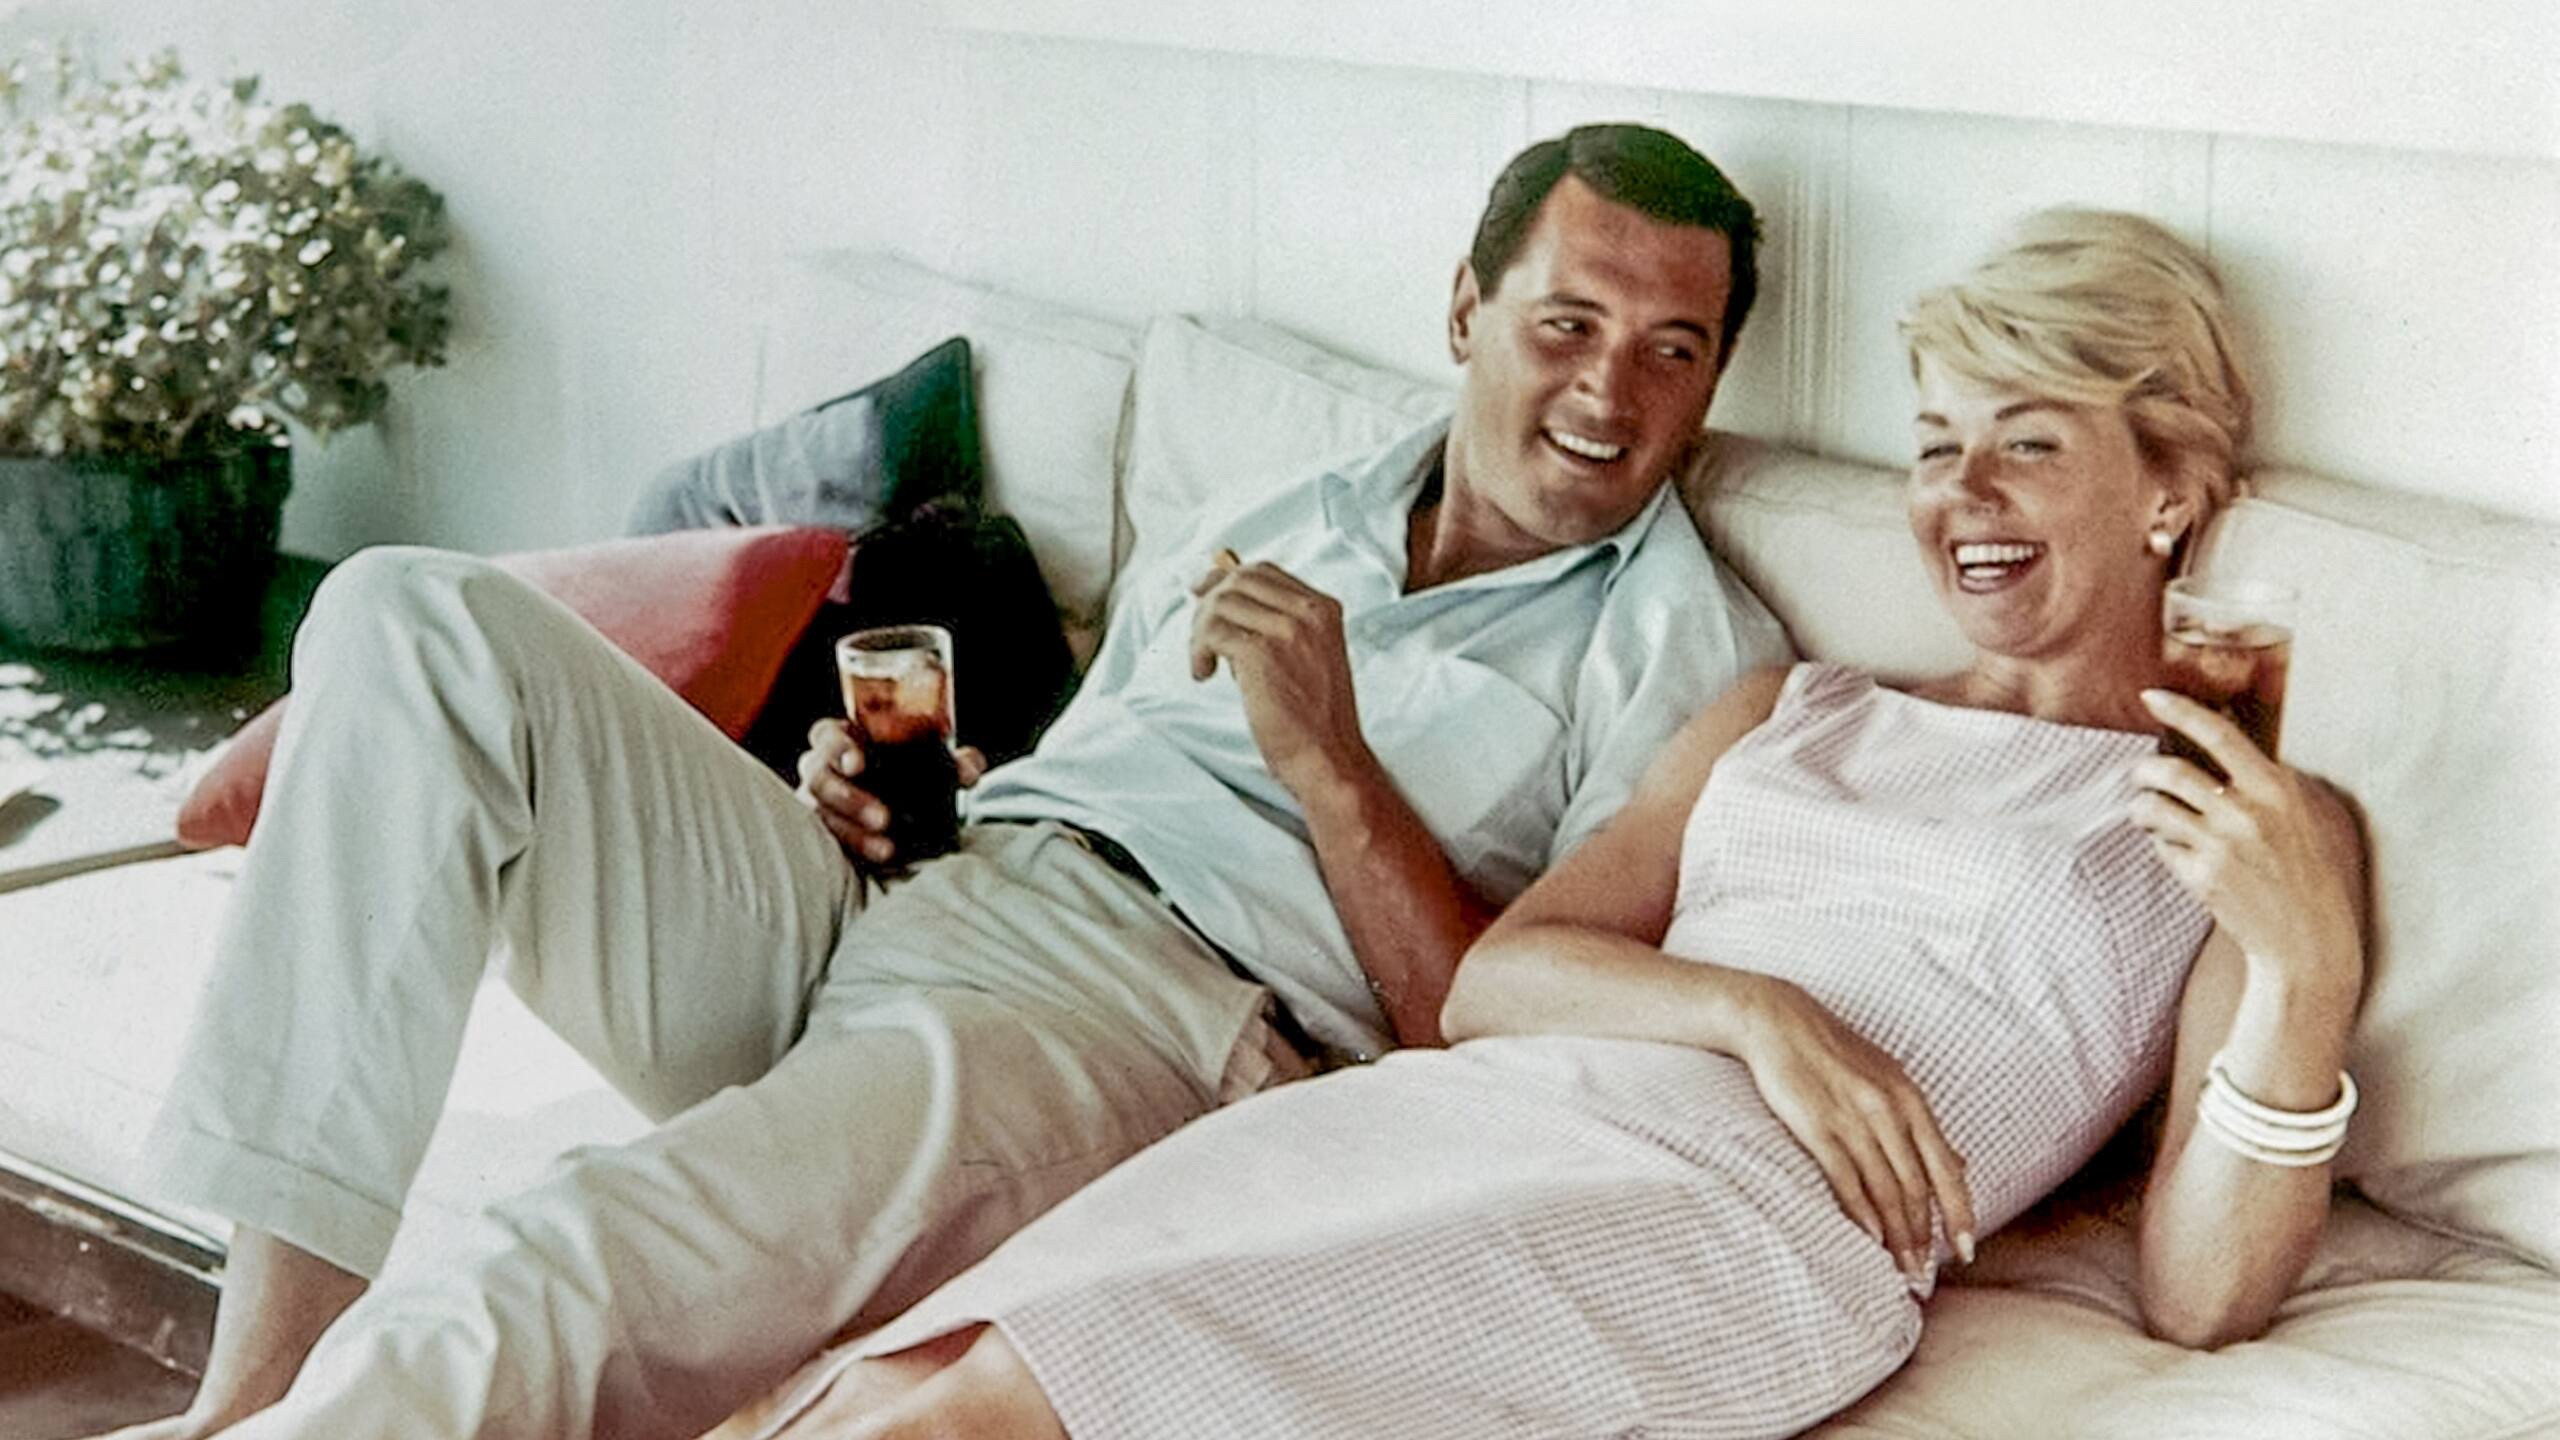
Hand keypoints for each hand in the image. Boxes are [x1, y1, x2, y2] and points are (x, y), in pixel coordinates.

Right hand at [795, 717, 986, 864]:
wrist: (909, 806)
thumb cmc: (912, 772)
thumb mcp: (936, 762)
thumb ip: (956, 762)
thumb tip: (969, 770)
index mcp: (845, 739)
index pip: (827, 735)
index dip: (837, 747)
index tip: (858, 764)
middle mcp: (825, 769)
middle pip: (819, 777)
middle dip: (848, 798)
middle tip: (883, 817)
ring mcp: (820, 803)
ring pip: (821, 815)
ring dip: (853, 833)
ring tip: (887, 848)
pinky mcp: (826, 832)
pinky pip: (830, 843)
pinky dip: (856, 850)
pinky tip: (881, 858)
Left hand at [1187, 552, 1367, 795]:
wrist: (1328, 757)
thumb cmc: (1313, 718)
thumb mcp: (1307, 657)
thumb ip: (1276, 625)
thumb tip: (1221, 596)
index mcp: (1323, 609)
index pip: (1264, 572)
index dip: (1227, 579)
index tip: (1203, 594)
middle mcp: (1309, 612)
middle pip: (1239, 580)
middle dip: (1209, 603)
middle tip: (1199, 638)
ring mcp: (1287, 630)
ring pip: (1221, 603)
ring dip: (1200, 632)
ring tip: (1204, 663)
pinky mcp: (1262, 653)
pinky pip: (1213, 632)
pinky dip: (1199, 651)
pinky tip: (1204, 673)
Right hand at [1737, 977, 1976, 1275]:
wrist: (1779, 1020)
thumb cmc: (1835, 1053)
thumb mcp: (1889, 1080)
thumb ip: (1921, 1125)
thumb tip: (1960, 1164)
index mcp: (1911, 1100)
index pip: (1945, 1169)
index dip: (1959, 1214)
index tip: (1965, 1251)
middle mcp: (1889, 1111)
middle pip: (1917, 1187)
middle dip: (1925, 1237)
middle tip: (1925, 1275)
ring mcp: (1853, 1118)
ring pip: (1885, 1189)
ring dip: (1897, 1234)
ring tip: (1901, 1268)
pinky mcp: (1817, 1125)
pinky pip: (1846, 1177)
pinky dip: (1860, 1212)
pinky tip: (1869, 1237)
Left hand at [2130, 690, 2364, 1001]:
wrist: (2309, 941)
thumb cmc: (2313, 874)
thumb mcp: (2309, 815)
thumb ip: (2271, 780)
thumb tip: (2225, 740)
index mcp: (2277, 788)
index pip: (2219, 734)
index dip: (2180, 710)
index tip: (2151, 696)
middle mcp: (2246, 812)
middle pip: (2170, 771)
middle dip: (2144, 770)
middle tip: (2141, 775)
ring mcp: (2221, 845)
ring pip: (2154, 808)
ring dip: (2142, 807)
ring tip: (2149, 812)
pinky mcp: (2201, 877)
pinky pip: (2162, 846)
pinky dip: (2162, 844)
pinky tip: (2179, 851)